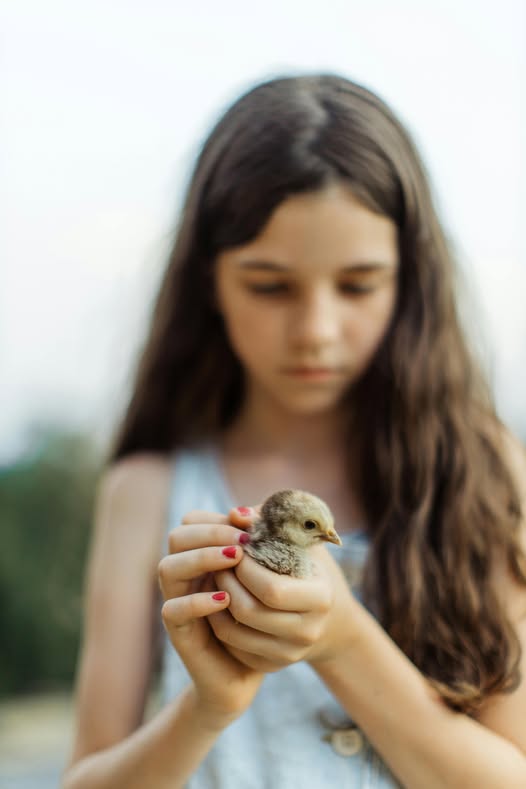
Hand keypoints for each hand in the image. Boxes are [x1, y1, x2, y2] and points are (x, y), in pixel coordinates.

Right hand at [158, 509, 263, 724]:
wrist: (252, 668)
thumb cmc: (264, 615)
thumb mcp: (268, 576)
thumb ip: (260, 546)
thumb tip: (254, 514)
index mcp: (203, 555)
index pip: (193, 521)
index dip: (218, 518)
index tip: (248, 521)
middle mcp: (186, 574)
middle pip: (177, 537)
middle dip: (210, 533)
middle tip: (243, 540)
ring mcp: (178, 600)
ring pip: (167, 567)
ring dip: (201, 559)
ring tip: (235, 560)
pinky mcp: (179, 632)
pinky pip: (172, 609)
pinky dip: (197, 601)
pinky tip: (226, 599)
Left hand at [208, 507, 355, 672]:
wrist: (329, 619)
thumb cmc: (310, 569)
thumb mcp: (300, 542)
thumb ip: (270, 524)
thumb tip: (236, 513)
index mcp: (321, 598)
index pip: (271, 589)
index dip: (246, 568)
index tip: (236, 549)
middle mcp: (309, 631)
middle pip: (249, 612)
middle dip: (227, 583)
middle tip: (219, 563)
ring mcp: (290, 653)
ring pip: (235, 633)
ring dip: (215, 602)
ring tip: (215, 578)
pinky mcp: (272, 665)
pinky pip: (233, 647)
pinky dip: (218, 623)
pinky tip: (218, 601)